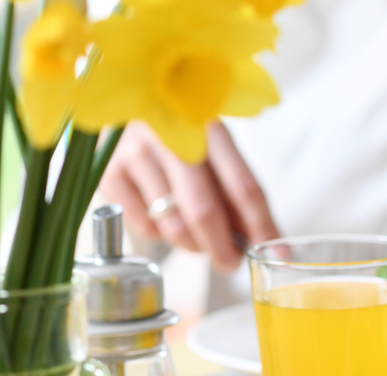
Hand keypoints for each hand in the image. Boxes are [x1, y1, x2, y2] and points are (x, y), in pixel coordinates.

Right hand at [99, 121, 279, 270]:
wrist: (122, 102)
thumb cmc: (181, 135)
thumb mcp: (215, 150)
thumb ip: (236, 192)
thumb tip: (261, 240)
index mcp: (209, 127)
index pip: (243, 187)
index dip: (261, 226)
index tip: (275, 253)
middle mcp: (170, 136)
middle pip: (204, 212)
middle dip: (223, 249)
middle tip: (231, 262)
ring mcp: (136, 153)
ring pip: (174, 226)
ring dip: (194, 245)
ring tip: (199, 238)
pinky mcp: (110, 173)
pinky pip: (146, 227)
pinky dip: (162, 235)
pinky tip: (165, 218)